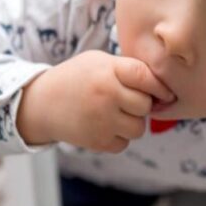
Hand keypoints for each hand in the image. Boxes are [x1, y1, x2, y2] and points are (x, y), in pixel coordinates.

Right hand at [16, 50, 173, 151]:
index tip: (163, 92)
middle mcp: (106, 95)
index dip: (159, 86)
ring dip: (132, 122)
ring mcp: (101, 120)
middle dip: (141, 104)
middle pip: (145, 105)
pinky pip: (124, 143)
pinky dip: (119, 137)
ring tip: (115, 113)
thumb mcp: (98, 61)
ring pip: (139, 128)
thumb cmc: (76, 78)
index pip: (146, 77)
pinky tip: (104, 125)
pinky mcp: (97, 141)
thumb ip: (128, 69)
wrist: (41, 103)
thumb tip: (164, 90)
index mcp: (107, 70)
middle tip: (126, 100)